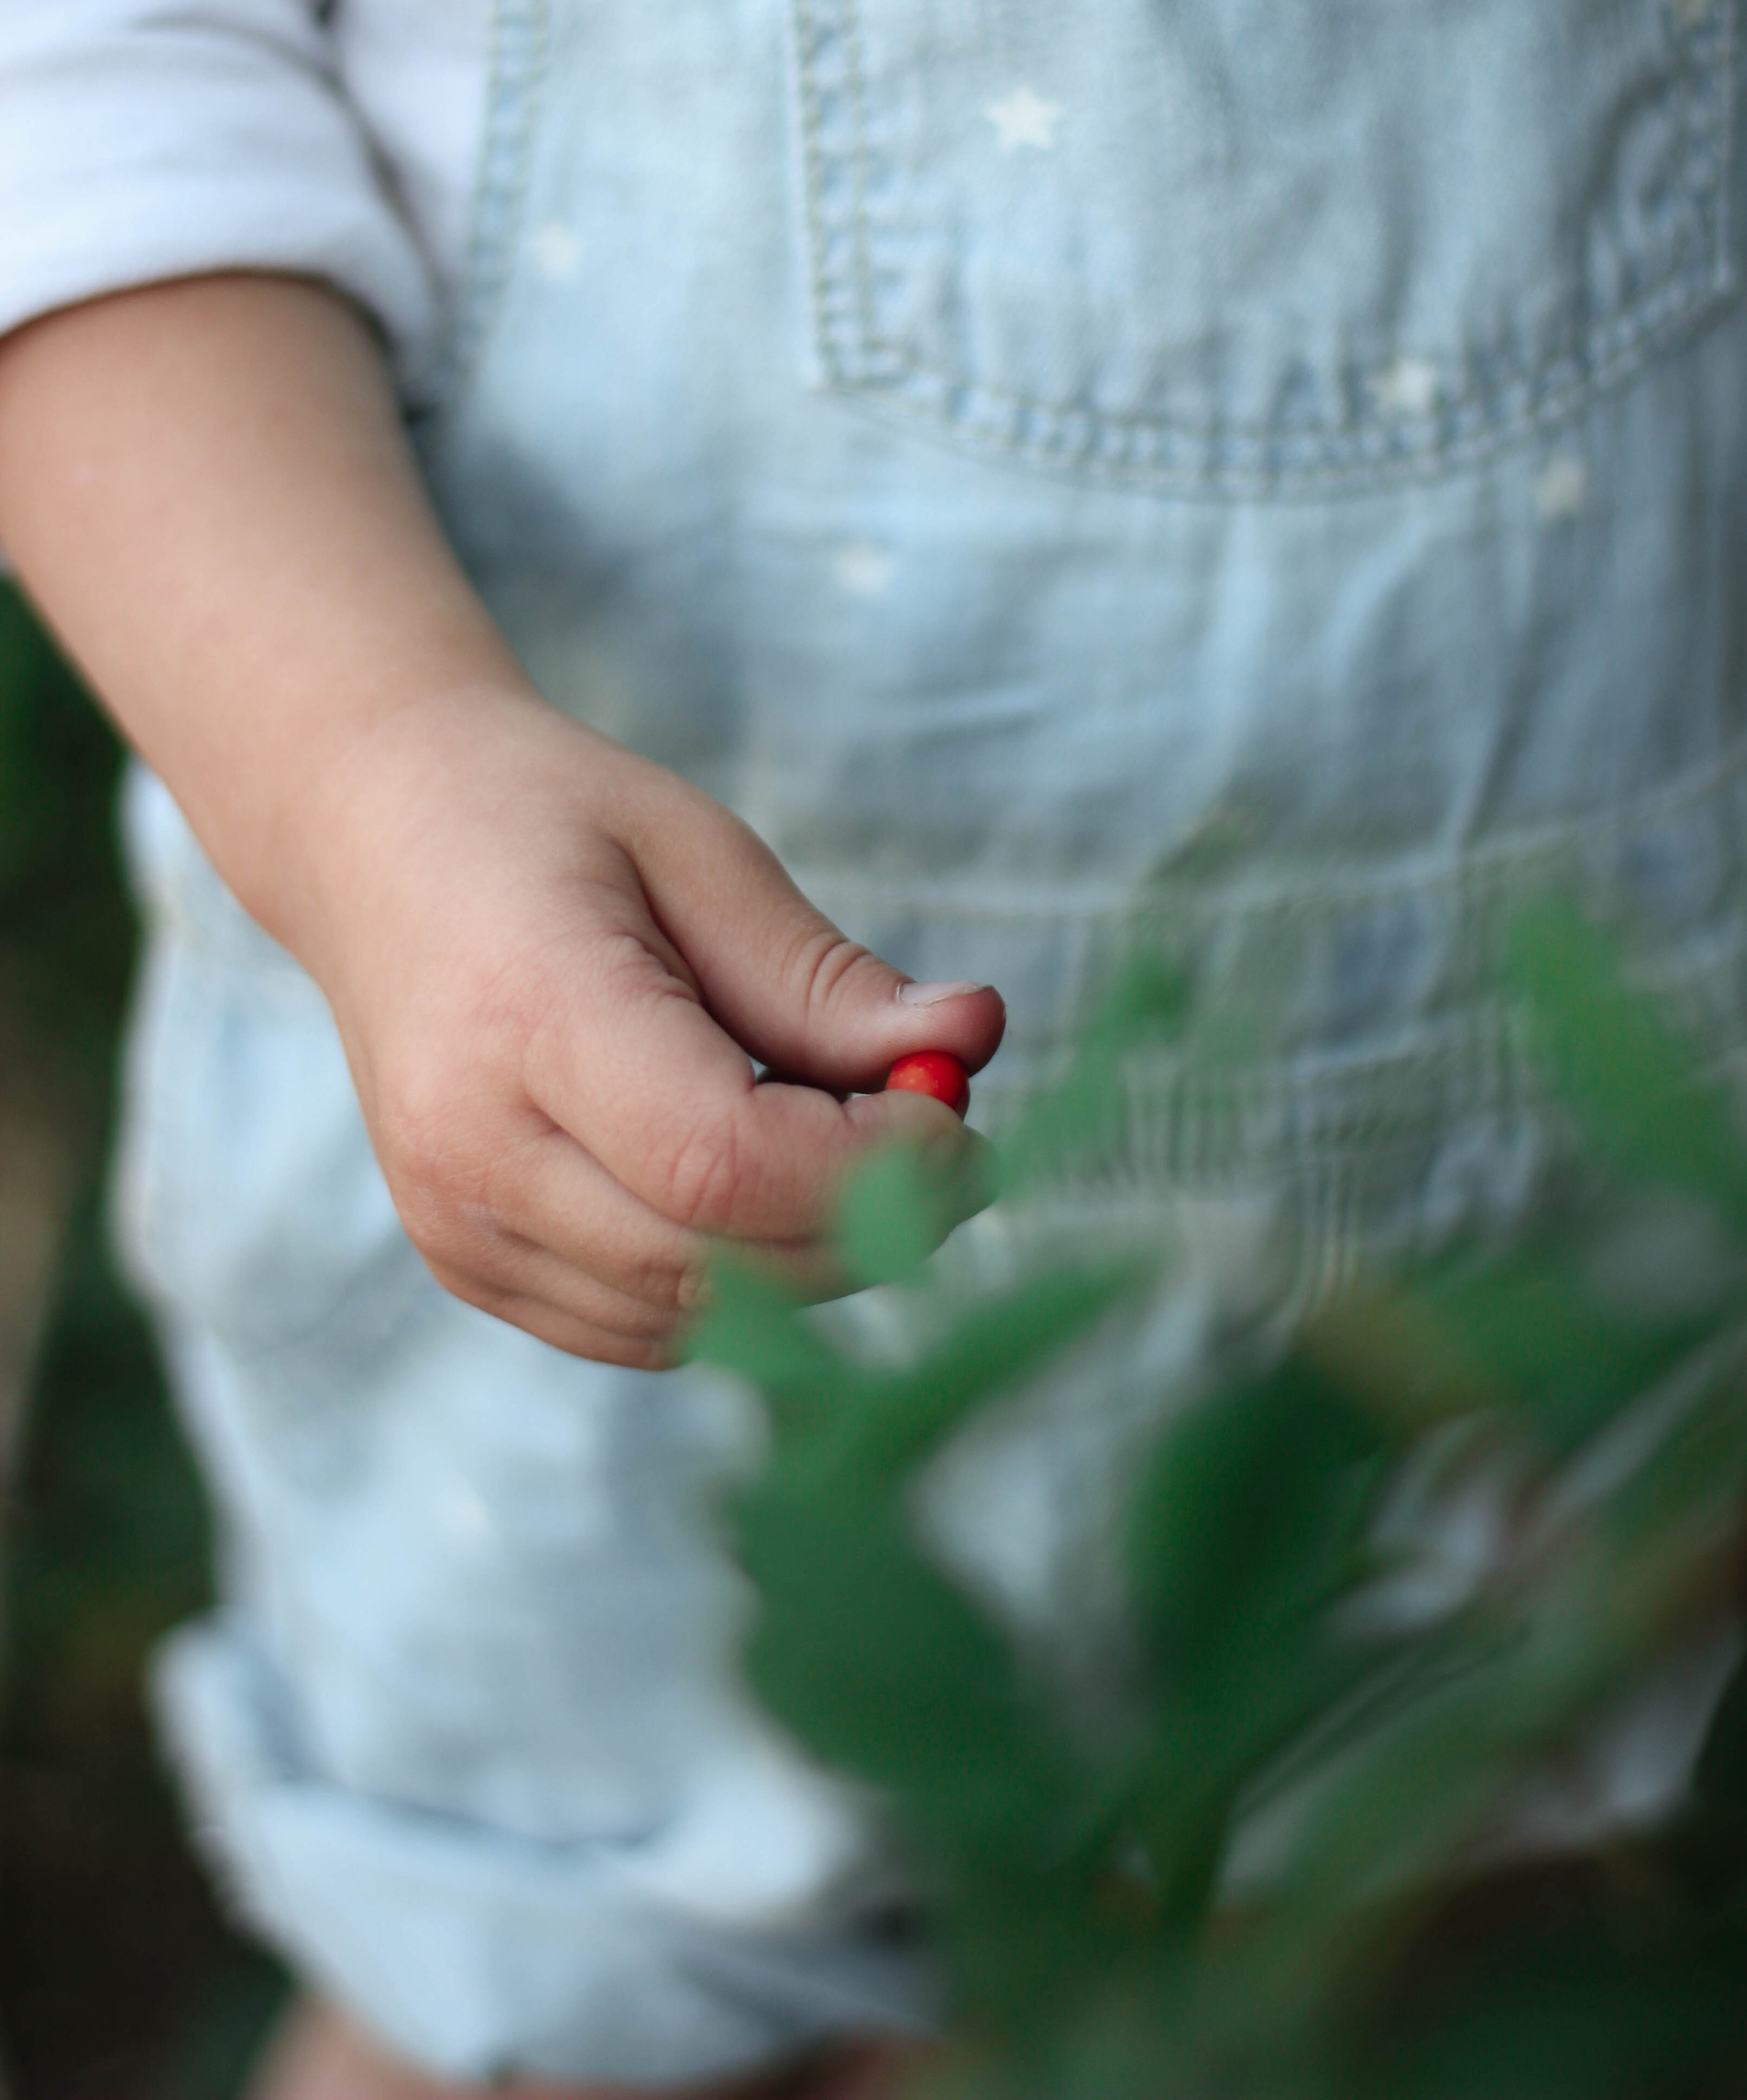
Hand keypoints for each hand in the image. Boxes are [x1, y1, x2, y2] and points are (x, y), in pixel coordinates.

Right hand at [285, 682, 1005, 1366]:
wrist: (370, 838)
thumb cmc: (548, 824)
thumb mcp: (700, 852)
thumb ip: (827, 977)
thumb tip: (974, 1039)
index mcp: (527, 1017)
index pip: (724, 1164)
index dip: (872, 1169)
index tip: (956, 1116)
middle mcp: (470, 1147)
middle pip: (720, 1263)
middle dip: (870, 1221)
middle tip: (945, 1135)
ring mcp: (453, 1223)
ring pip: (694, 1318)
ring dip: (812, 1257)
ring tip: (848, 1141)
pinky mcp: (461, 1263)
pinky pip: (642, 1325)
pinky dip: (736, 1280)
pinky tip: (758, 1180)